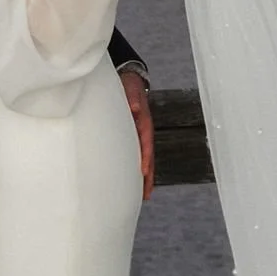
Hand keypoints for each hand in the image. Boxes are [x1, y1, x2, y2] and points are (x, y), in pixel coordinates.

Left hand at [121, 68, 155, 200]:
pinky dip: (137, 169)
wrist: (129, 80)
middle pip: (148, 157)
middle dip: (148, 176)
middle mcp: (143, 132)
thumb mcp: (130, 88)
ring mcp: (139, 135)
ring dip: (145, 177)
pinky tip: (135, 181)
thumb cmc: (129, 86)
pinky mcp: (133, 136)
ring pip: (144, 159)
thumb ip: (132, 97)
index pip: (146, 143)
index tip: (143, 171)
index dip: (145, 157)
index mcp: (143, 122)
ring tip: (143, 195)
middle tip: (146, 194)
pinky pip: (137, 155)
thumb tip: (134, 107)